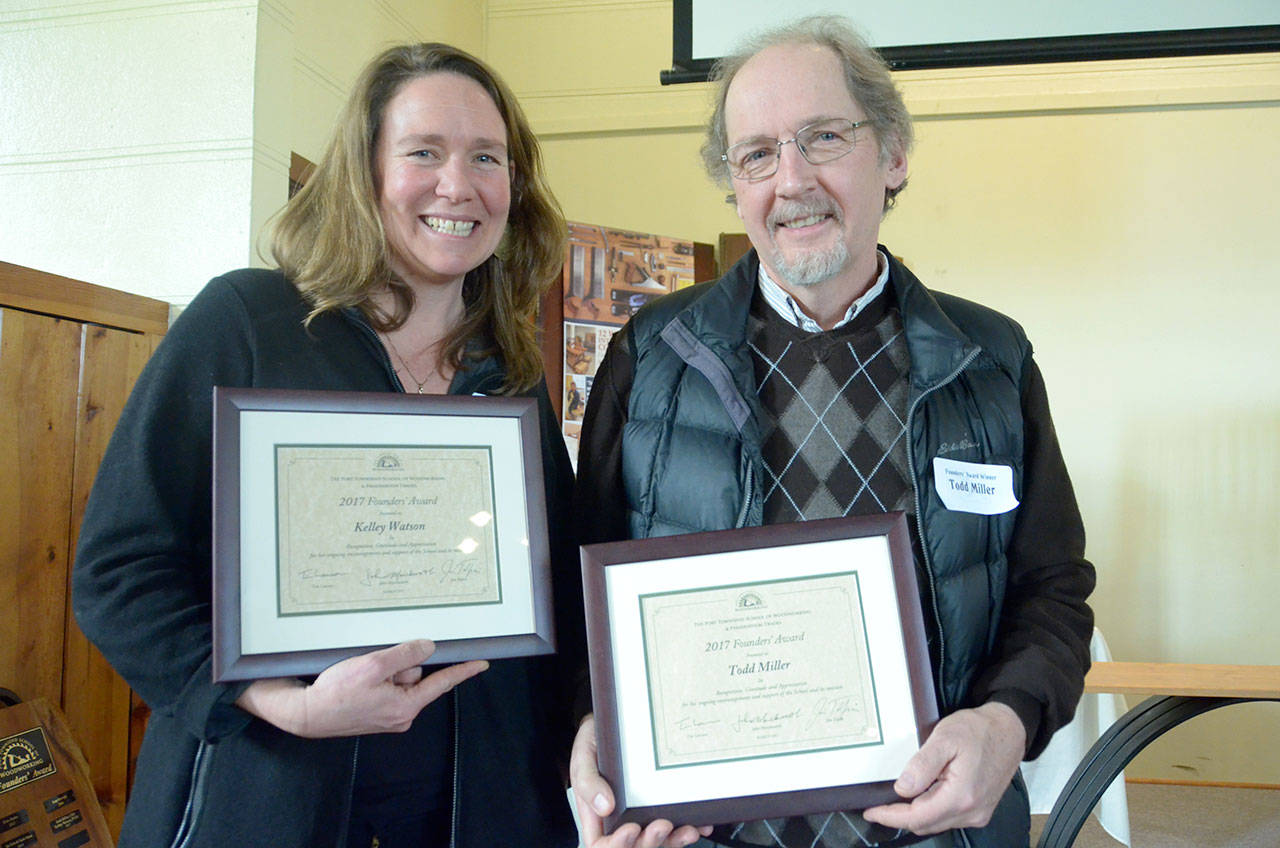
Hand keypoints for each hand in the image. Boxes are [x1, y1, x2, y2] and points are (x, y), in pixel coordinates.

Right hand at [235, 639, 487, 737]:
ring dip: (384, 670)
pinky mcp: (374, 712)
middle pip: (416, 676)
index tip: (482, 662)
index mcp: (406, 706)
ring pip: (399, 678)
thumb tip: (428, 648)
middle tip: (373, 665)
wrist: (305, 714)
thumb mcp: (373, 666)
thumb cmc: (336, 693)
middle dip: (400, 664)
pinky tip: (356, 680)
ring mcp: (387, 715)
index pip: (442, 683)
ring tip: (359, 675)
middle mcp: (401, 715)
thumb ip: (404, 655)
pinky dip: (375, 678)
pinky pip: (385, 686)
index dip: (463, 671)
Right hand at [570, 714, 711, 846]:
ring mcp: (642, 815)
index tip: (632, 828)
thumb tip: (605, 807)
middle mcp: (621, 820)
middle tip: (663, 824)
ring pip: (658, 842)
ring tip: (687, 830)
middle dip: (650, 842)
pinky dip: (688, 829)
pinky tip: (700, 824)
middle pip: (635, 847)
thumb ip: (587, 781)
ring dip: (674, 841)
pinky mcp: (659, 806)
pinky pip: (674, 827)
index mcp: (597, 815)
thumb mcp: (583, 757)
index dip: (618, 845)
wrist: (614, 724)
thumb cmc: (594, 743)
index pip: (602, 845)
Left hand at [862, 702, 1024, 834]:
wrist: (1009, 730)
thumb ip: (922, 765)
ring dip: (915, 814)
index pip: (917, 818)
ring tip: (898, 798)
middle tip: (879, 804)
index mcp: (961, 796)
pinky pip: (948, 818)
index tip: (871, 811)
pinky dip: (931, 811)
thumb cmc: (979, 730)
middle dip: (899, 816)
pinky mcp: (980, 810)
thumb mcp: (945, 738)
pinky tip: (922, 796)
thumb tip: (902, 788)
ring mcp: (978, 813)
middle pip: (925, 824)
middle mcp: (972, 812)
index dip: (890, 817)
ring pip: (936, 823)